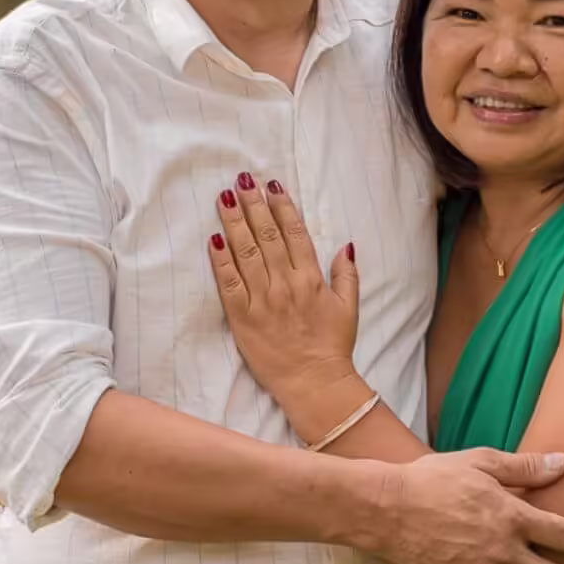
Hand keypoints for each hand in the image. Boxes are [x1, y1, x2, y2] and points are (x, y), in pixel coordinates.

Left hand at [209, 174, 361, 430]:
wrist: (315, 383)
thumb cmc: (333, 346)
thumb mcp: (349, 307)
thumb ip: (346, 274)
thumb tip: (344, 245)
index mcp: (311, 278)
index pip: (294, 233)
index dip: (282, 206)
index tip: (271, 185)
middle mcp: (285, 283)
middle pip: (266, 235)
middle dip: (253, 205)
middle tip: (242, 180)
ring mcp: (262, 300)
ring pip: (245, 253)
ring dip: (234, 223)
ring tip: (225, 198)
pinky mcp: (242, 318)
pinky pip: (229, 284)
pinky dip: (221, 261)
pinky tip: (213, 240)